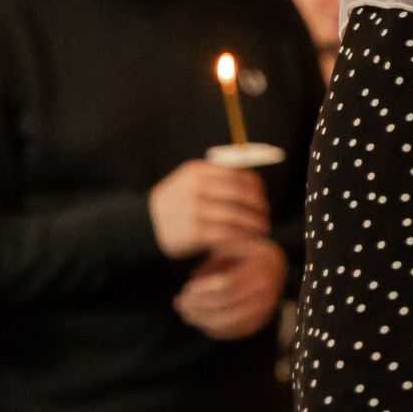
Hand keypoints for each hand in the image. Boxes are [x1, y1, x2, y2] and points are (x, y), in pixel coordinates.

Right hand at [148, 161, 268, 258]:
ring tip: (263, 229)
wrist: (146, 225)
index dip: (255, 186)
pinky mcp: (196, 233)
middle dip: (259, 205)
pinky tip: (251, 241)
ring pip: (238, 216)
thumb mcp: (189, 181)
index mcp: (196, 171)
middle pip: (241, 195)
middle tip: (266, 213)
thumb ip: (217, 176)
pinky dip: (245, 238)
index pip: (237, 175)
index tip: (262, 195)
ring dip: (256, 224)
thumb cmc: (176, 202)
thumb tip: (254, 179)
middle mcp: (196, 189)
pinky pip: (229, 235)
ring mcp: (196, 211)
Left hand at [172, 237, 285, 339]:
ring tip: (186, 314)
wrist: (275, 265)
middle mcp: (268, 288)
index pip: (227, 284)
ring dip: (203, 320)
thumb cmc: (244, 252)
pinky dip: (215, 330)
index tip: (186, 289)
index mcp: (260, 265)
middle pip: (227, 303)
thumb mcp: (230, 244)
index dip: (203, 289)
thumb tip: (194, 277)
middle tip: (180, 303)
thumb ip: (212, 258)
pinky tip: (200, 322)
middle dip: (199, 306)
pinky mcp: (263, 320)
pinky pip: (237, 331)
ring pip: (230, 321)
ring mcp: (267, 306)